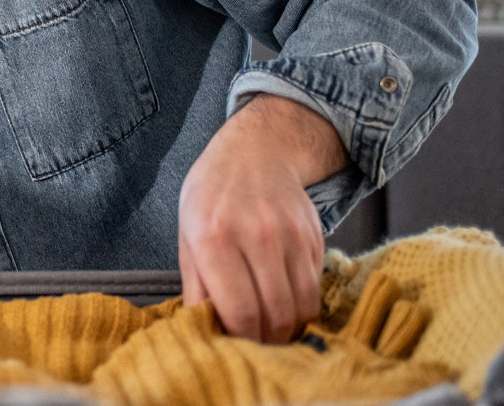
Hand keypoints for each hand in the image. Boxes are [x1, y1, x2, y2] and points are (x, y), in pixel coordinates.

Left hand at [177, 94, 345, 342]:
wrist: (255, 153)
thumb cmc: (212, 198)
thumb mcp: (188, 236)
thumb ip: (196, 287)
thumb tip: (202, 333)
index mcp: (214, 238)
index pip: (240, 311)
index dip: (242, 341)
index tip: (237, 350)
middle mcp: (256, 235)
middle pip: (277, 316)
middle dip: (268, 343)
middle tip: (257, 348)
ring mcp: (291, 236)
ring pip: (303, 308)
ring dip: (290, 330)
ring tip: (272, 332)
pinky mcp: (315, 238)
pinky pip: (315, 289)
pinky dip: (303, 307)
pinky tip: (286, 304)